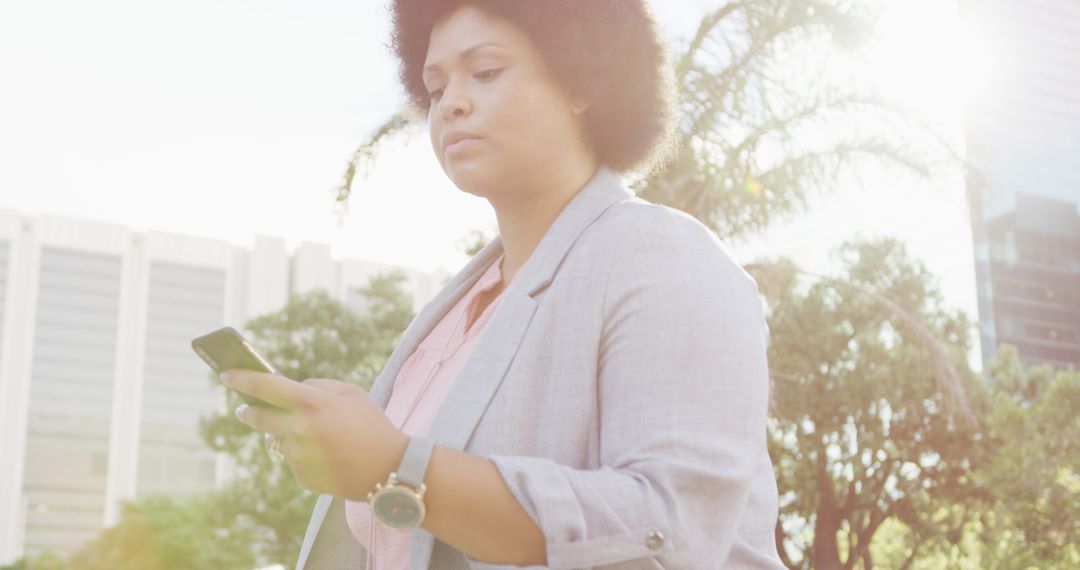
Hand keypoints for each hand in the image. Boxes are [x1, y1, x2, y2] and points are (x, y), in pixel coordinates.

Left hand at [222, 369, 408, 500]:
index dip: (242, 379)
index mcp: (311, 403)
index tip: (226, 374)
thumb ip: (318, 386)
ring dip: (287, 435)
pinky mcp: (301, 478)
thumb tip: (292, 388)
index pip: (264, 386)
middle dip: (249, 411)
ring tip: (318, 437)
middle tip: (244, 409)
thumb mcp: (352, 393)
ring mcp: (298, 456)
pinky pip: (293, 461)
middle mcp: (299, 430)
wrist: (389, 469)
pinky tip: (327, 457)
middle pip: (259, 417)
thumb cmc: (372, 425)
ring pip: (278, 441)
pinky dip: (304, 456)